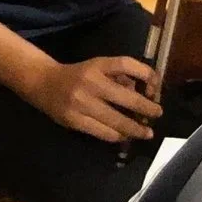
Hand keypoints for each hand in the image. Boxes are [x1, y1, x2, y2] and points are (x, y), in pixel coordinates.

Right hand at [21, 56, 161, 142]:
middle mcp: (90, 82)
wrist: (43, 84)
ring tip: (146, 133)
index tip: (155, 86)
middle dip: (146, 109)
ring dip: (135, 129)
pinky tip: (125, 136)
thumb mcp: (98, 67)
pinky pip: (102, 132)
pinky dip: (117, 136)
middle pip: (127, 98)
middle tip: (157, 114)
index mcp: (97, 65)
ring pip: (116, 120)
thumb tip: (144, 94)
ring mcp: (81, 103)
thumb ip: (119, 77)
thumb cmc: (78, 75)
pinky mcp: (75, 121)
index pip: (126, 64)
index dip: (145, 73)